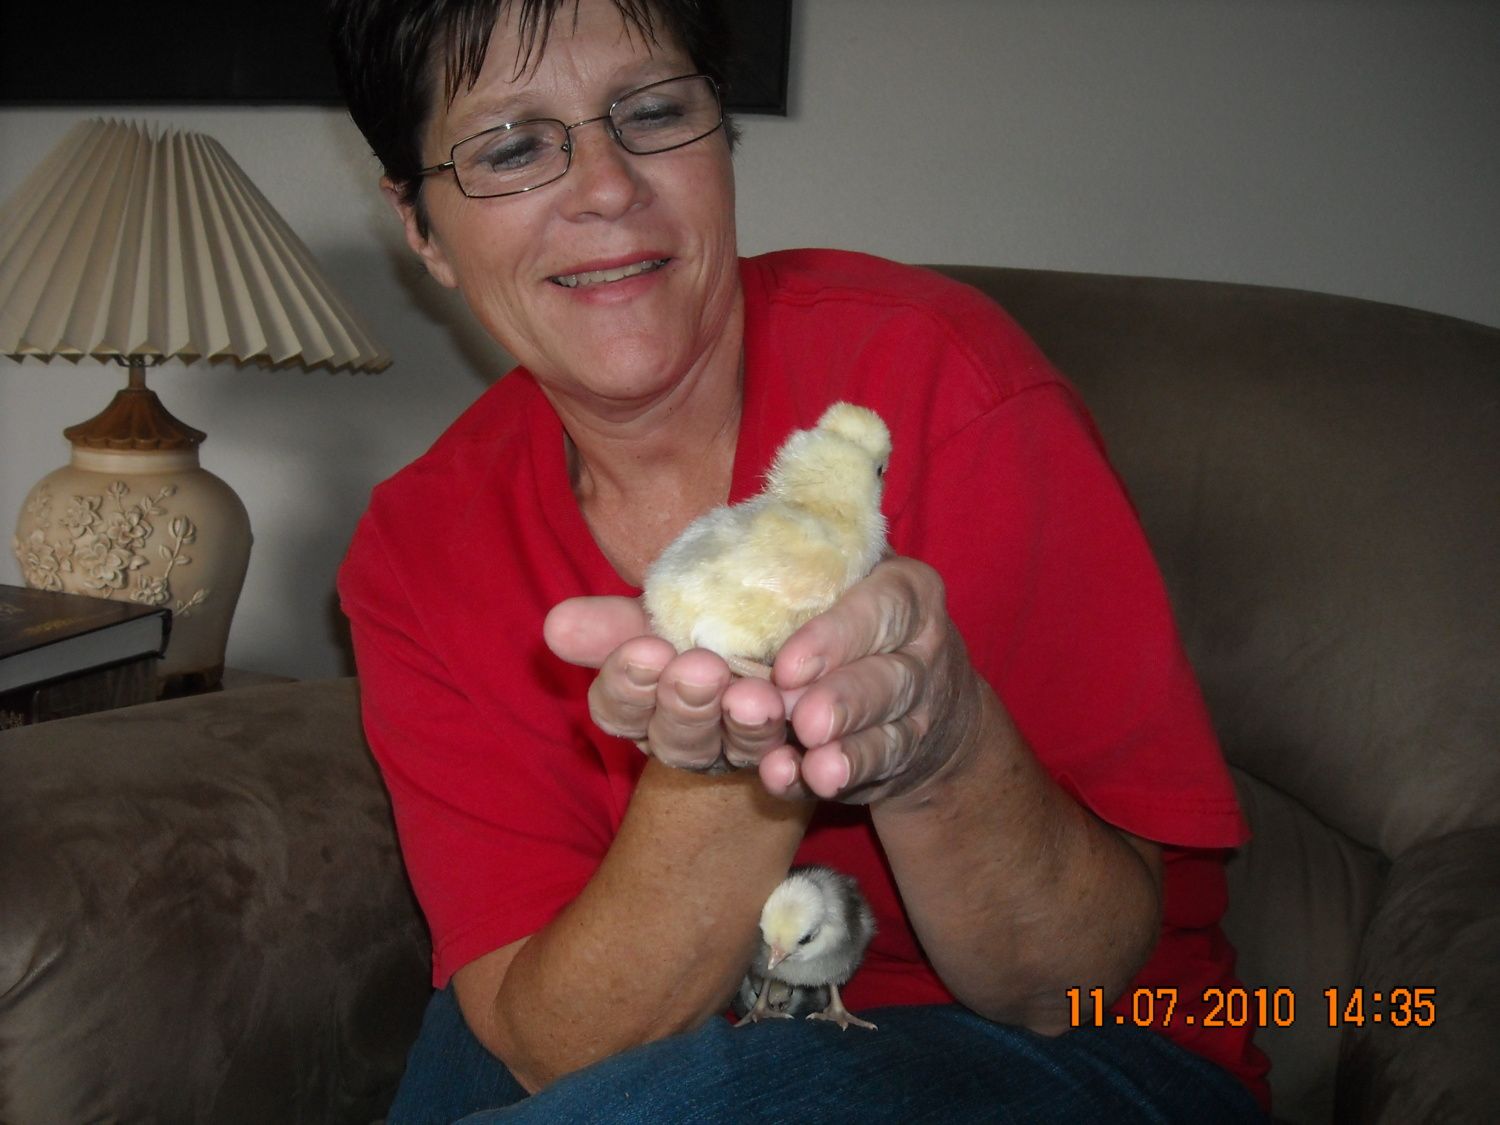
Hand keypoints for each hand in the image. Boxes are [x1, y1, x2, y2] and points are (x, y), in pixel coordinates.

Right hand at [543, 597, 798, 773]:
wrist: (803, 635)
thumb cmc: (722, 617)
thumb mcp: (668, 614)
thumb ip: (616, 621)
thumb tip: (555, 625)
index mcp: (649, 702)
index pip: (620, 706)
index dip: (628, 683)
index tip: (646, 650)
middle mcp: (691, 738)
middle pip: (675, 737)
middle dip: (686, 704)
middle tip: (702, 669)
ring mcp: (743, 756)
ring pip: (736, 751)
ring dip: (744, 728)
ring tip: (757, 697)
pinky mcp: (796, 768)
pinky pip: (792, 776)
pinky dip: (790, 768)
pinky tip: (794, 757)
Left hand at [765, 556, 984, 803]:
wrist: (928, 694)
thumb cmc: (851, 617)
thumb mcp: (839, 578)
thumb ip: (773, 571)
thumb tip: (649, 595)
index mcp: (904, 590)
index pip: (881, 605)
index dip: (835, 637)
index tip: (787, 666)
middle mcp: (920, 651)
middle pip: (887, 679)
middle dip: (842, 700)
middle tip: (800, 719)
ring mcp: (917, 713)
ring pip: (886, 734)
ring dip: (846, 751)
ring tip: (812, 763)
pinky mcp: (900, 760)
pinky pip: (870, 774)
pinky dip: (834, 780)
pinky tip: (805, 781)